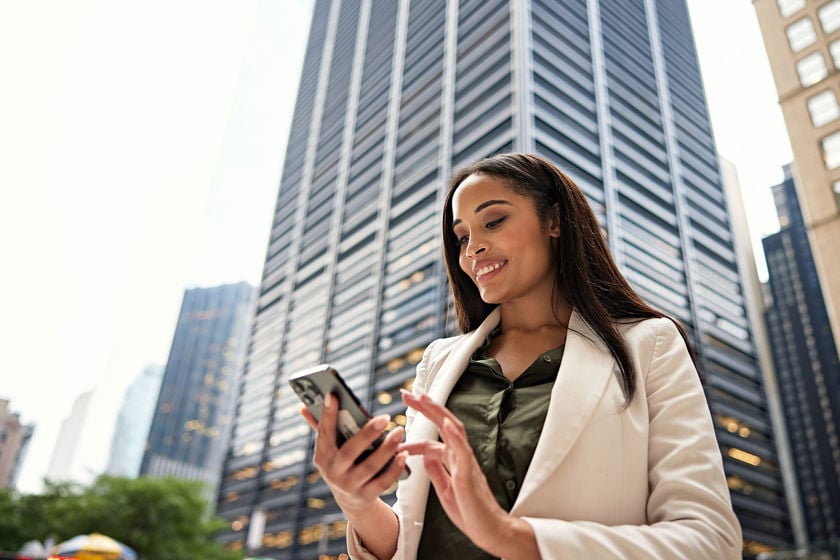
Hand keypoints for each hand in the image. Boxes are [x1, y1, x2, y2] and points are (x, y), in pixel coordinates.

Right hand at [300, 393, 408, 511]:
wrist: (350, 501)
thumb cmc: (341, 464)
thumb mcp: (329, 450)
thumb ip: (321, 427)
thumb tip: (304, 406)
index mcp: (322, 456)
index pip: (323, 433)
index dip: (327, 415)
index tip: (333, 395)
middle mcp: (333, 472)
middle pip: (350, 452)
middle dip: (368, 434)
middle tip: (385, 418)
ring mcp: (349, 486)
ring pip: (370, 467)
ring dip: (387, 449)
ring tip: (399, 432)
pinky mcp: (366, 496)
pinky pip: (382, 482)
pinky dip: (394, 468)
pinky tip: (403, 454)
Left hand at [399, 390, 512, 553]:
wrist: (489, 531)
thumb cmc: (470, 513)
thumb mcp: (445, 491)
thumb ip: (436, 472)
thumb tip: (425, 458)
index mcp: (453, 462)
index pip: (433, 438)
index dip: (418, 427)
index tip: (403, 417)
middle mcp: (460, 458)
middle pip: (443, 425)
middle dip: (426, 407)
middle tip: (408, 392)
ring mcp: (466, 464)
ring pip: (453, 431)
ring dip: (438, 413)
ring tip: (424, 399)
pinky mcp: (469, 476)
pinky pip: (463, 452)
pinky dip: (454, 436)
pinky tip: (445, 424)